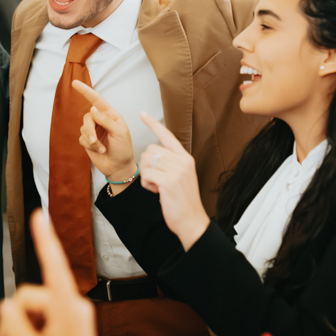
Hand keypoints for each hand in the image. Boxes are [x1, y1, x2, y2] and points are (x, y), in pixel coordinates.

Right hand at [0, 210, 112, 335]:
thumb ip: (13, 323)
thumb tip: (7, 305)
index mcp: (66, 309)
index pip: (53, 265)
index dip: (44, 239)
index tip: (39, 215)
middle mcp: (74, 306)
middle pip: (32, 296)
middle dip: (15, 317)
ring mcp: (75, 315)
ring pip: (36, 307)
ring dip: (22, 326)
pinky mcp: (73, 324)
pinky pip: (46, 316)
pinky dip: (33, 330)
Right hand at [72, 80, 134, 183]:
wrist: (119, 166)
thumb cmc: (123, 149)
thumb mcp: (119, 133)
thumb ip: (106, 120)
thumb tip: (92, 110)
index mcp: (110, 115)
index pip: (97, 100)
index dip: (86, 91)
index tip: (75, 83)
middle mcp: (100, 120)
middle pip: (87, 117)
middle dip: (89, 130)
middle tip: (94, 141)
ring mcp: (93, 130)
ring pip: (83, 128)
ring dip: (91, 140)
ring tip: (101, 149)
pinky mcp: (87, 140)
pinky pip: (81, 138)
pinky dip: (90, 146)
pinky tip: (99, 151)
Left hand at [138, 112, 209, 249]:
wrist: (192, 221)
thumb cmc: (183, 201)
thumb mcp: (181, 177)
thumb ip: (171, 163)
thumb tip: (153, 154)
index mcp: (185, 158)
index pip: (167, 136)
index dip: (153, 124)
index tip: (142, 114)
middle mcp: (182, 161)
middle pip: (150, 150)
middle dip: (148, 166)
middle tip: (158, 180)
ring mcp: (176, 170)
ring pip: (147, 162)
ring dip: (147, 176)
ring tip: (159, 187)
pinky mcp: (168, 181)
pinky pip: (146, 175)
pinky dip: (147, 184)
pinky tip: (157, 192)